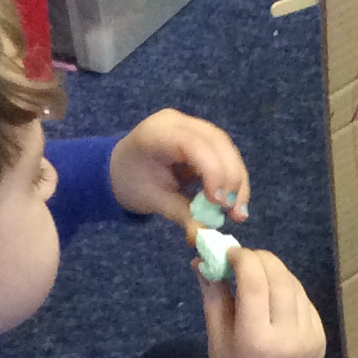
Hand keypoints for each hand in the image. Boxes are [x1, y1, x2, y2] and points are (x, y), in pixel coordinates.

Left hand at [111, 109, 249, 225]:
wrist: (118, 168)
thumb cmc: (131, 182)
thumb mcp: (153, 200)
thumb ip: (181, 214)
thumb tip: (203, 235)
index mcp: (158, 133)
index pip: (194, 144)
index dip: (213, 171)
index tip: (219, 202)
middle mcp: (178, 122)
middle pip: (218, 143)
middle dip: (232, 179)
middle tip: (235, 213)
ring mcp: (192, 125)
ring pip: (227, 148)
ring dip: (237, 180)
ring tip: (238, 212)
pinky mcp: (203, 136)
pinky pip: (225, 154)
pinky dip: (233, 178)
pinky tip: (234, 200)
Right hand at [205, 249, 324, 357]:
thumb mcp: (216, 339)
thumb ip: (213, 296)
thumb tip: (203, 259)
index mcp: (256, 339)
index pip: (254, 281)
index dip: (242, 258)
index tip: (229, 254)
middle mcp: (288, 336)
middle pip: (279, 277)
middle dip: (260, 259)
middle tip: (243, 259)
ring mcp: (310, 337)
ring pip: (295, 286)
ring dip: (275, 273)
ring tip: (257, 276)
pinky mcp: (321, 339)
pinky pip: (305, 302)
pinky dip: (289, 291)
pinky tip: (274, 298)